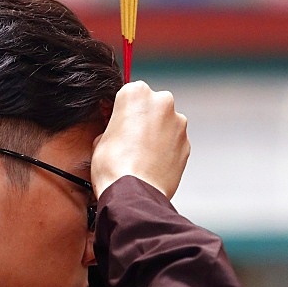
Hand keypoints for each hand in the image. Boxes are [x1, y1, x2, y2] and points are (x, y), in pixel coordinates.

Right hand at [91, 81, 189, 199]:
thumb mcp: (100, 138)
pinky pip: (174, 141)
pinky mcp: (187, 143)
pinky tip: (152, 162)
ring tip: (141, 155)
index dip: (124, 110)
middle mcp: (162, 102)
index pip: (130, 93)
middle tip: (131, 139)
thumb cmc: (115, 166)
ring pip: (166, 123)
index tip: (120, 121)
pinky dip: (166, 149)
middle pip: (152, 105)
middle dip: (144, 119)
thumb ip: (114, 126)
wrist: (134, 193)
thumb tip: (119, 132)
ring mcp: (178, 123)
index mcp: (137, 93)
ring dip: (157, 134)